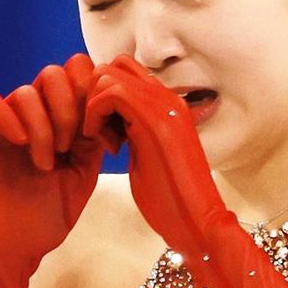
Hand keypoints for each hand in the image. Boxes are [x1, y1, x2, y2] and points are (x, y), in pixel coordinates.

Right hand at [0, 52, 105, 270]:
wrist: (11, 250)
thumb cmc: (46, 219)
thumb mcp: (83, 173)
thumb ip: (93, 136)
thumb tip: (104, 101)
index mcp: (59, 120)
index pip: (77, 76)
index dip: (92, 95)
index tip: (102, 135)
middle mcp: (32, 115)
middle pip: (54, 74)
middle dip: (69, 108)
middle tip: (70, 147)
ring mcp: (3, 122)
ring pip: (26, 91)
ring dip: (43, 127)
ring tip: (45, 164)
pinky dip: (9, 118)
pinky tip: (20, 144)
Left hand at [82, 54, 231, 254]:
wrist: (195, 221)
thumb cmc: (170, 198)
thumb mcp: (147, 154)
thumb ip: (134, 131)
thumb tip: (113, 122)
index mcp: (168, 106)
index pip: (125, 72)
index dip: (103, 95)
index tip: (103, 129)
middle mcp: (167, 98)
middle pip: (114, 66)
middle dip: (93, 95)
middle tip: (97, 132)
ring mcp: (163, 105)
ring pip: (108, 75)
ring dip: (92, 106)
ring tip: (101, 140)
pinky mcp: (154, 119)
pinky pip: (108, 94)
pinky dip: (94, 116)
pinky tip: (106, 146)